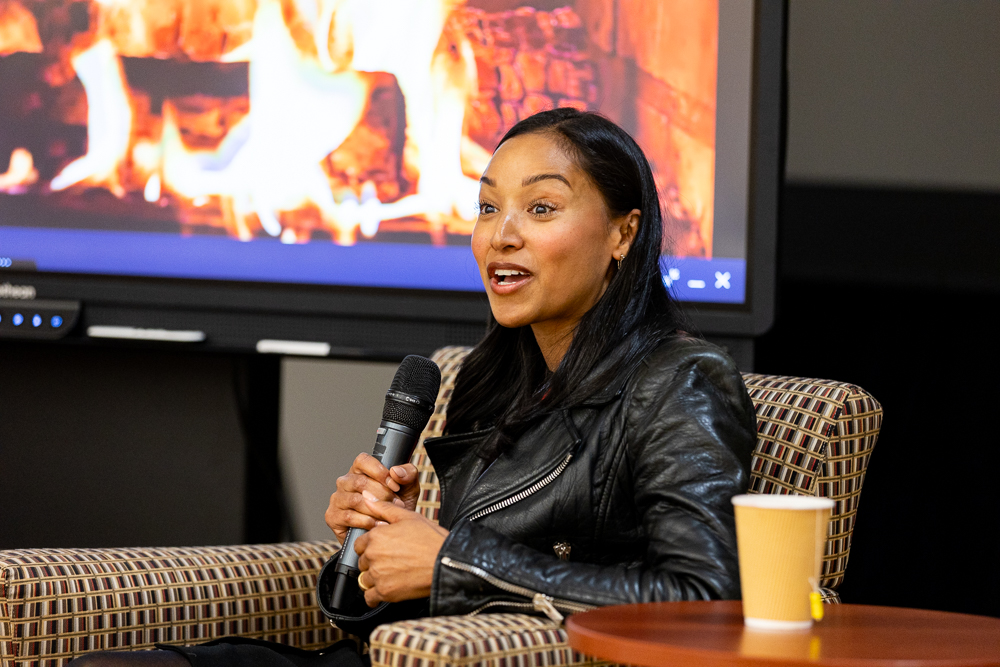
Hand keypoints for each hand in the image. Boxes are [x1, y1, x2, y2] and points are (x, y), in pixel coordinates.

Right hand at [325, 452, 420, 542]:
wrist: (388, 533)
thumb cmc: (395, 506)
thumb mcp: (408, 487)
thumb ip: (408, 473)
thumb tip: (396, 471)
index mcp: (360, 470)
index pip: (363, 461)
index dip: (380, 472)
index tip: (395, 485)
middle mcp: (345, 482)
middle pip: (360, 482)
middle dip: (382, 494)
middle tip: (396, 504)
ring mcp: (337, 499)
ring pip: (355, 500)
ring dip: (375, 509)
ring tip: (388, 515)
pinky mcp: (333, 517)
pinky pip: (348, 517)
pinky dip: (367, 521)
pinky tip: (378, 524)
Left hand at [355, 490, 448, 606]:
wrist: (446, 562)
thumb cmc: (431, 539)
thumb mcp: (409, 517)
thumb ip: (384, 508)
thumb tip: (367, 497)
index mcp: (376, 536)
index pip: (360, 544)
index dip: (371, 546)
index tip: (383, 549)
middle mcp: (373, 555)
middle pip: (362, 562)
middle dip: (373, 562)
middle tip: (391, 561)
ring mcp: (378, 575)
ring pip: (364, 579)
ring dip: (374, 579)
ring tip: (391, 575)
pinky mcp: (385, 592)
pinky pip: (369, 598)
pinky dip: (375, 596)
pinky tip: (387, 589)